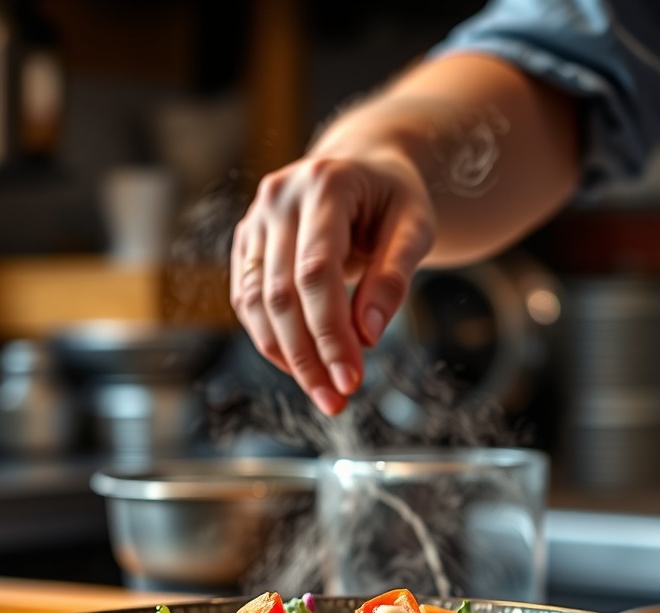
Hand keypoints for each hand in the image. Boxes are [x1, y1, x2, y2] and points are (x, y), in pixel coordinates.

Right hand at [230, 149, 435, 415]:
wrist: (362, 166)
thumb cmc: (394, 199)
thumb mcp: (415, 227)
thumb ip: (394, 277)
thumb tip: (368, 335)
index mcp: (324, 183)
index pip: (316, 272)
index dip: (330, 332)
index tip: (351, 379)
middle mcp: (278, 197)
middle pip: (281, 294)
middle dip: (308, 356)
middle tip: (337, 399)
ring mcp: (255, 219)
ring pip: (256, 303)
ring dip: (286, 357)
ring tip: (322, 392)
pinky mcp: (245, 244)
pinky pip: (247, 302)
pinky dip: (271, 340)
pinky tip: (301, 367)